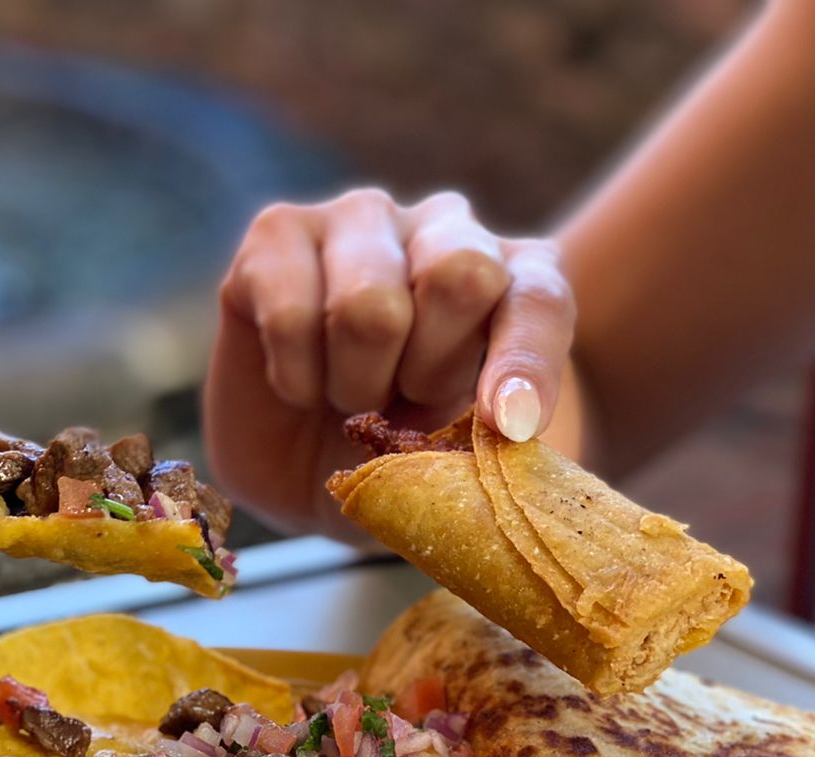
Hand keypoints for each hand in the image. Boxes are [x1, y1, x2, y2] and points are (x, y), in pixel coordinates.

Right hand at [203, 189, 574, 534]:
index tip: (507, 427)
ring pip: (367, 306)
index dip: (524, 365)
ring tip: (349, 397)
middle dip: (429, 370)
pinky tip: (299, 384)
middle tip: (407, 403)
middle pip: (459, 275)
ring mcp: (357, 221)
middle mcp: (443, 226)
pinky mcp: (276, 235)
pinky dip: (295, 379)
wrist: (307, 473)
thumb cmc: (408, 464)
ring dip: (356, 384)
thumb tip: (507, 436)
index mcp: (517, 276)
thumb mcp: (473, 475)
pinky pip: (289, 314)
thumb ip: (506, 459)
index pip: (538, 299)